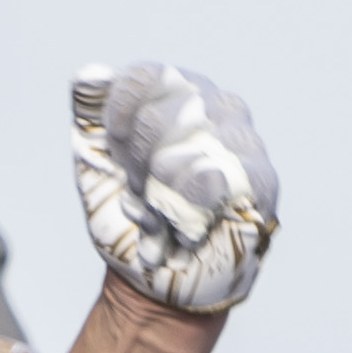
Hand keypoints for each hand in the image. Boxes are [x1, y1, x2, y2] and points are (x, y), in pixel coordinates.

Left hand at [68, 62, 279, 317]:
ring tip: (158, 215)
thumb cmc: (128, 214)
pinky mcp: (262, 182)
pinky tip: (185, 225)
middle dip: (137, 164)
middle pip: (166, 113)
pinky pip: (232, 176)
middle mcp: (216, 106)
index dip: (119, 118)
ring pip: (197, 143)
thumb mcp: (95, 160)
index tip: (113, 152)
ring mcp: (243, 142)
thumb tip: (89, 74)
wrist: (150, 278)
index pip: (146, 77)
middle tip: (138, 194)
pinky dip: (195, 203)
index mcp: (177, 92)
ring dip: (161, 190)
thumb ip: (90, 112)